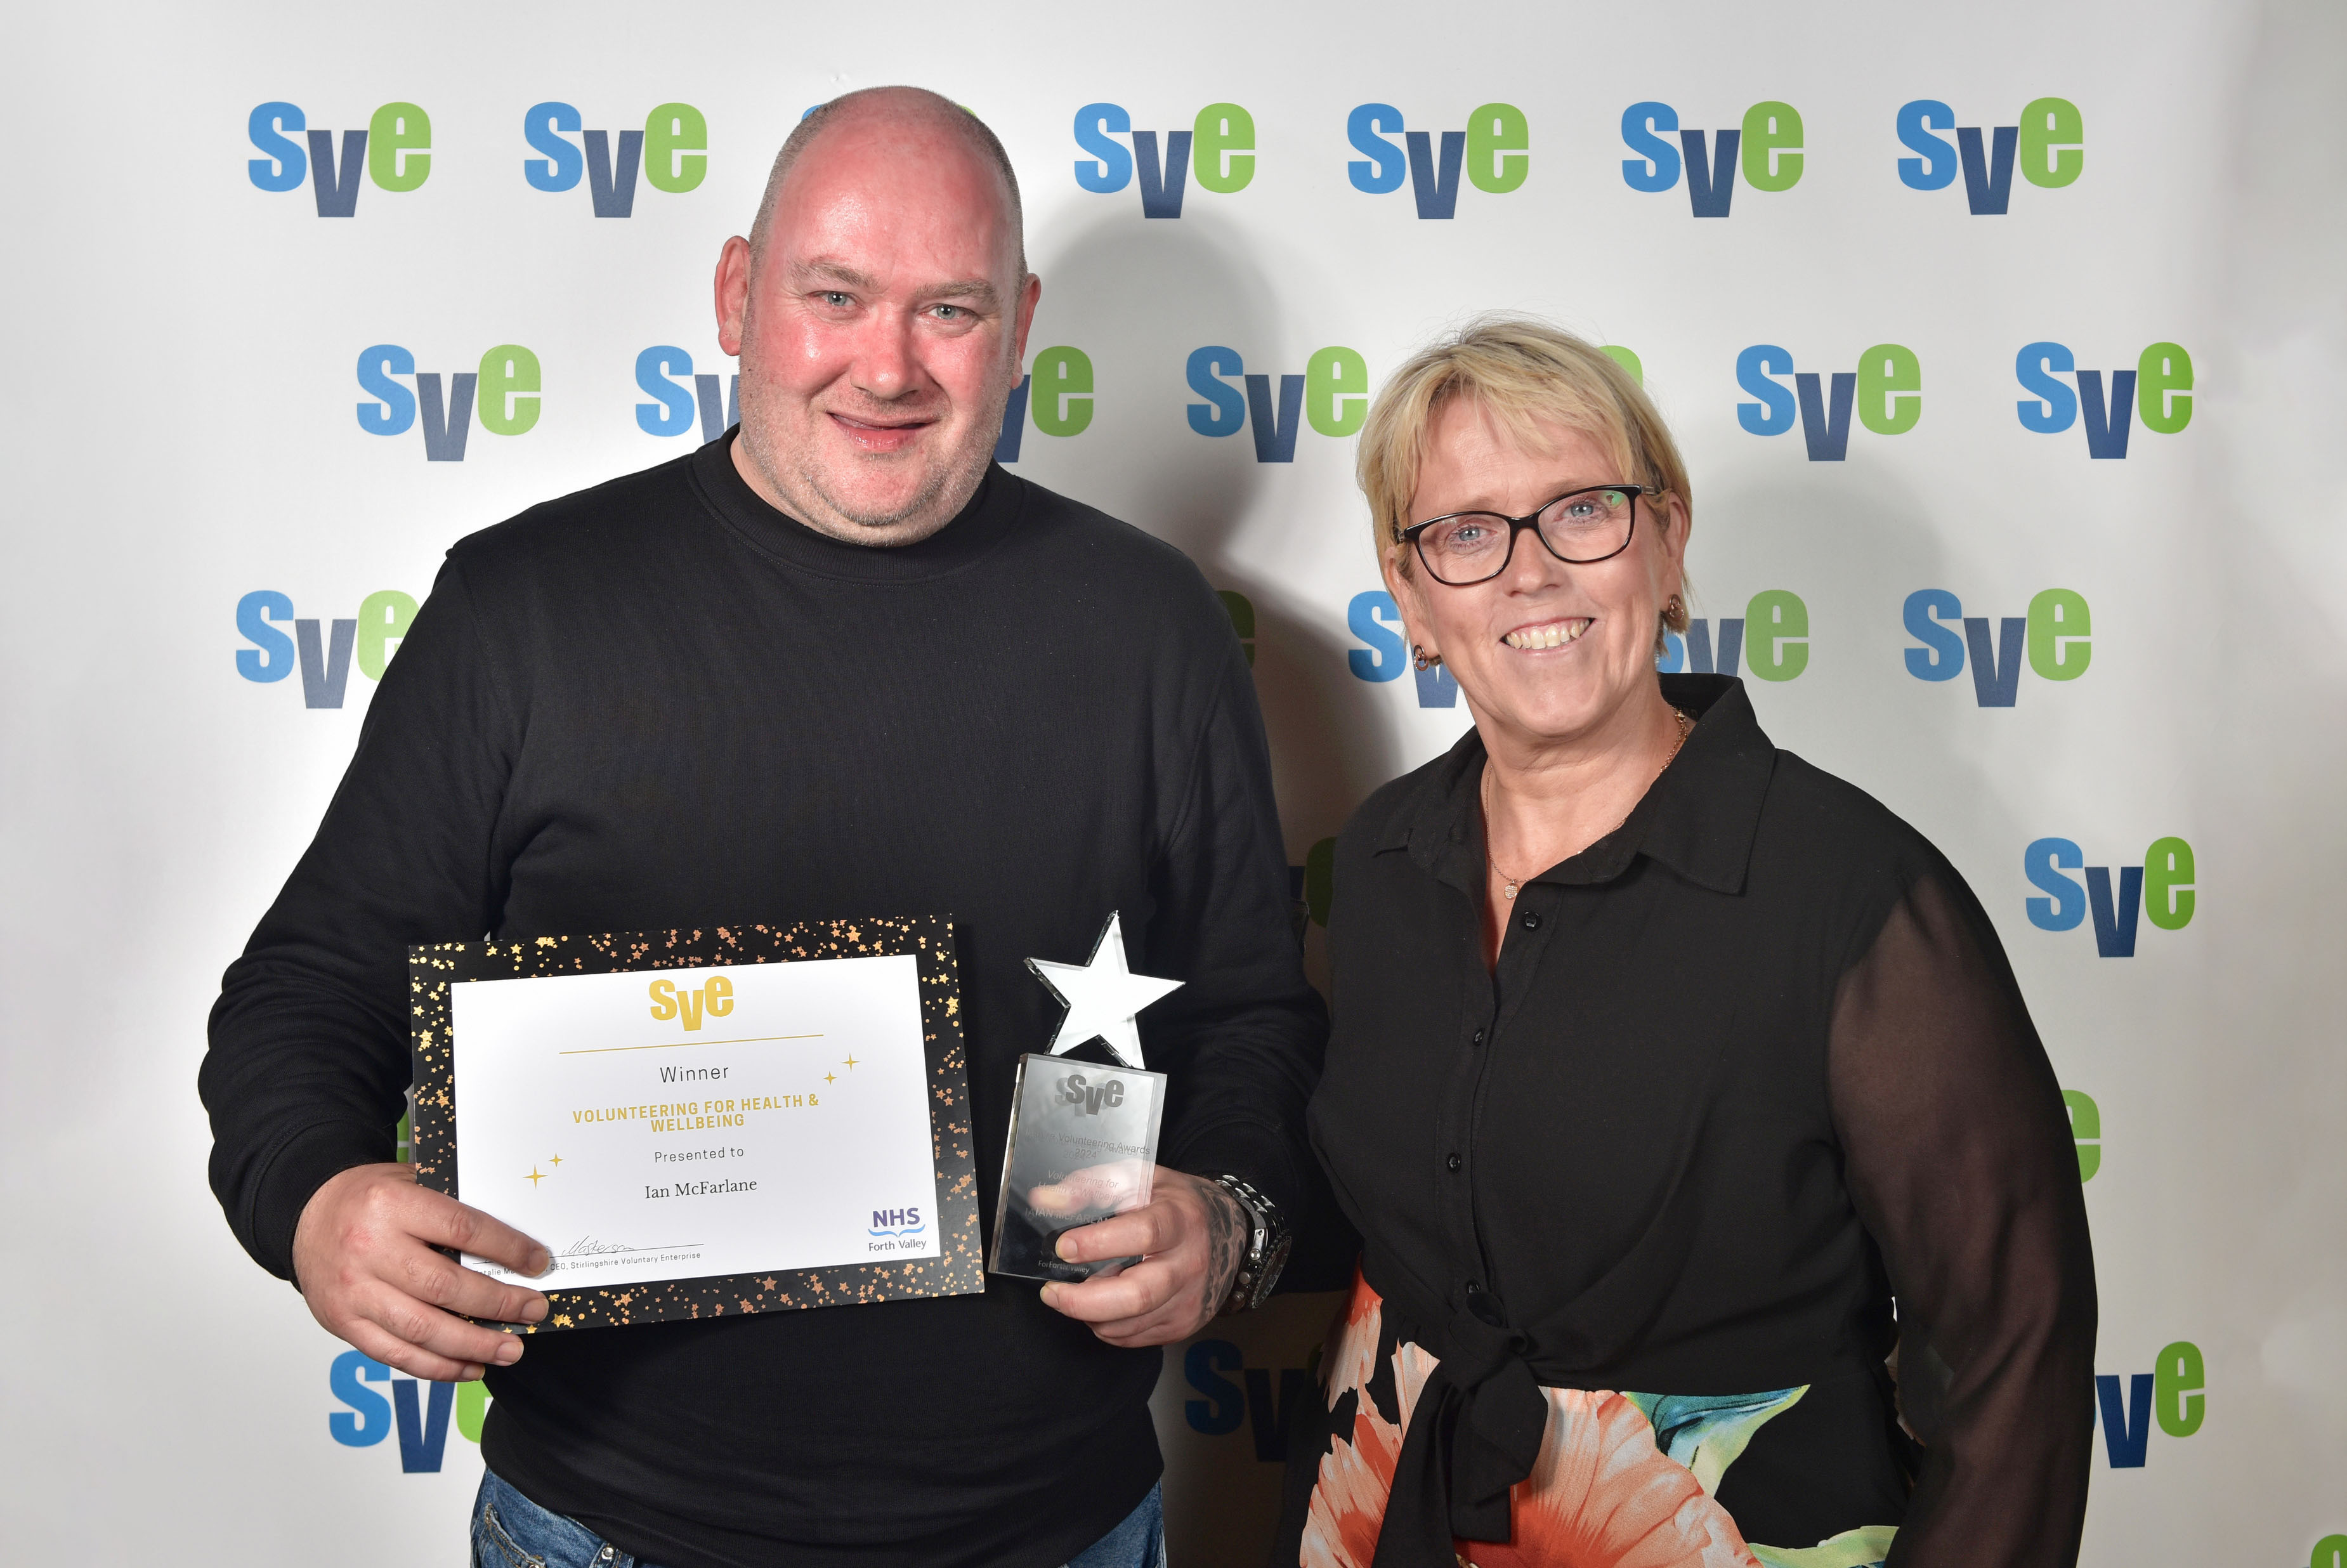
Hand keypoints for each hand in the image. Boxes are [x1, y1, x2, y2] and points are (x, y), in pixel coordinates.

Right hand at [292, 1162, 551, 1381]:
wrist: (305, 1212)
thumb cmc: (368, 1197)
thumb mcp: (409, 1182)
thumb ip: (451, 1208)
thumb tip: (511, 1245)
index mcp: (391, 1205)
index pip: (462, 1229)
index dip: (506, 1249)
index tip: (538, 1263)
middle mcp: (369, 1250)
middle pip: (445, 1287)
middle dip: (498, 1304)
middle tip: (534, 1310)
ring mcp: (353, 1292)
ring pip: (422, 1329)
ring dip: (474, 1345)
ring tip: (511, 1350)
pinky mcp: (342, 1323)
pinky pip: (395, 1354)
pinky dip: (437, 1366)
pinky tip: (470, 1366)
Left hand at [1037, 1167, 1247, 1346]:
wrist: (1229, 1232)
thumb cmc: (1172, 1202)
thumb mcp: (1138, 1177)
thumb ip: (1090, 1185)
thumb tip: (1045, 1200)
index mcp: (1179, 1219)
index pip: (1143, 1234)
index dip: (1098, 1243)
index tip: (1063, 1246)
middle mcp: (1190, 1263)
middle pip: (1137, 1296)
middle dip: (1083, 1301)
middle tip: (1051, 1291)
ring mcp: (1189, 1300)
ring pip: (1129, 1325)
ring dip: (1090, 1315)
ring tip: (1074, 1294)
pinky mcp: (1183, 1325)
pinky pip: (1134, 1339)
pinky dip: (1107, 1326)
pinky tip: (1101, 1304)